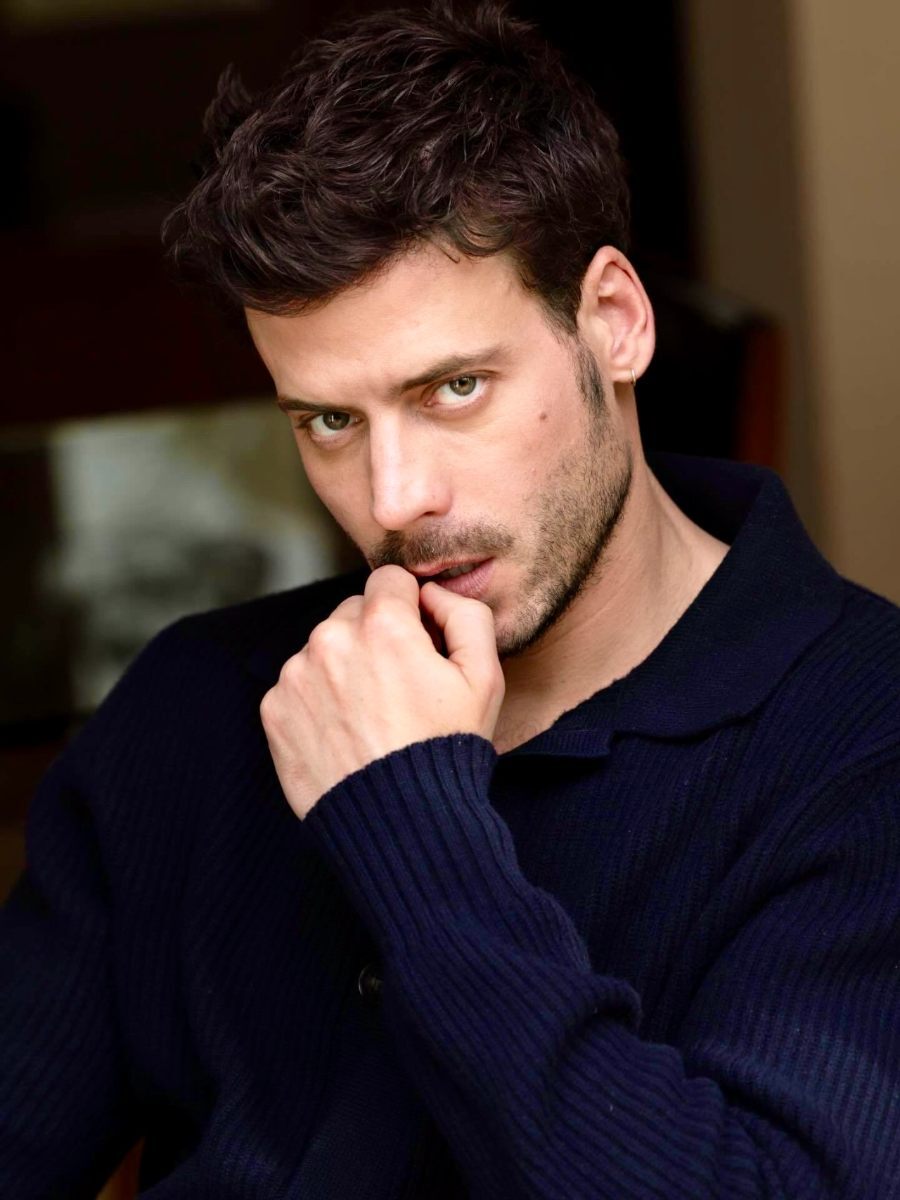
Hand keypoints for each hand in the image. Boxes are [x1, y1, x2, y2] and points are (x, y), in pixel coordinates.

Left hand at [260, 566, 504, 818]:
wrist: (400, 824)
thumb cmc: (445, 750)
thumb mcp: (484, 678)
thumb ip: (465, 615)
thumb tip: (431, 594)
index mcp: (383, 625)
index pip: (389, 580)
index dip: (410, 608)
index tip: (418, 642)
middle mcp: (331, 640)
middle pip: (354, 612)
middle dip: (375, 636)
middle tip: (398, 687)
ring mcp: (296, 675)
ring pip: (323, 649)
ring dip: (344, 667)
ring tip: (371, 717)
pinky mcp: (274, 709)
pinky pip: (298, 685)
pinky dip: (318, 701)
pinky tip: (346, 733)